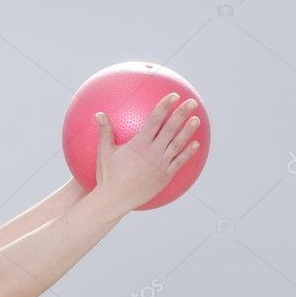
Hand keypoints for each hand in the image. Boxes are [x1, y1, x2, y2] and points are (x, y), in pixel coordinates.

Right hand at [93, 92, 200, 212]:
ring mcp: (161, 165)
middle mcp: (153, 153)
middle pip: (171, 128)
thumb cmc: (108, 176)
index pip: (155, 119)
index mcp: (139, 144)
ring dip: (188, 131)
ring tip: (197, 120)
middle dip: (182, 113)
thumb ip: (105, 132)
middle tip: (192, 102)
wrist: (115, 200)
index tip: (174, 95)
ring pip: (178, 144)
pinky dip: (188, 153)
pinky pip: (179, 162)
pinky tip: (195, 145)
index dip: (165, 106)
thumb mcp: (104, 153)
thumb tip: (99, 114)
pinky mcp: (165, 176)